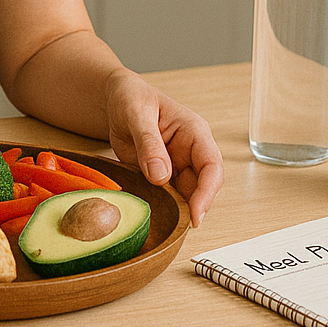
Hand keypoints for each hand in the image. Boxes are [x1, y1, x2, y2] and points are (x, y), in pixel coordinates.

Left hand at [104, 68, 223, 226]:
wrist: (116, 100)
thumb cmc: (131, 98)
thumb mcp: (136, 114)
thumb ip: (148, 143)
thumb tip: (161, 176)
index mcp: (194, 132)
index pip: (212, 166)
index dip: (207, 192)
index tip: (196, 215)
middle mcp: (191, 151)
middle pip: (202, 186)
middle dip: (193, 208)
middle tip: (177, 229)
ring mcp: (177, 165)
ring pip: (186, 195)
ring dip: (177, 211)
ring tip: (162, 224)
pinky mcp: (162, 176)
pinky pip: (167, 196)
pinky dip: (162, 207)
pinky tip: (151, 215)